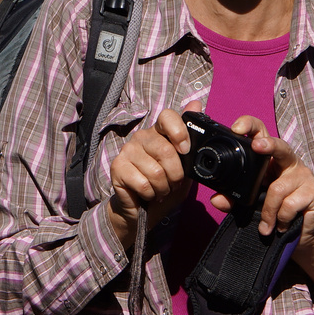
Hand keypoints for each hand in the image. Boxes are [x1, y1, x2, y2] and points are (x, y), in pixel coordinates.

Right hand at [106, 100, 201, 247]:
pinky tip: (147, 194)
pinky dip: (151, 194)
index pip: (168, 116)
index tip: (185, 150)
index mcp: (159, 133)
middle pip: (165, 150)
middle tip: (172, 183)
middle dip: (175, 175)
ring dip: (163, 188)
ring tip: (159, 190)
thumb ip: (192, 141)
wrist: (143, 211)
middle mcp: (142, 137)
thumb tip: (196, 103)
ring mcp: (127, 151)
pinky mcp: (117, 167)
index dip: (179, 132)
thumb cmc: (164, 186)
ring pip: (156, 171)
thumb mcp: (185, 166)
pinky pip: (143, 184)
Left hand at [214, 117, 313, 314]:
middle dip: (268, 145)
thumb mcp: (249, 203)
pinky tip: (281, 226)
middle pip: (280, 146)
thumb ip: (233, 199)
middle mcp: (289, 162)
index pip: (261, 133)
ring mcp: (304, 176)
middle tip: (256, 146)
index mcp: (271, 158)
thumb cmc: (273, 211)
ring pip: (277, 188)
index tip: (237, 129)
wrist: (298, 237)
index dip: (250, 126)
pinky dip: (280, 219)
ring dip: (268, 212)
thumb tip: (216, 200)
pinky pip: (289, 205)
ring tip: (266, 226)